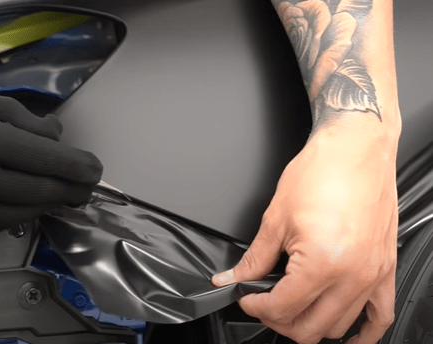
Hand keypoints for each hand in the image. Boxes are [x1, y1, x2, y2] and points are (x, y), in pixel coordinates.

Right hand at [0, 90, 101, 241]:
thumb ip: (14, 116)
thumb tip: (55, 135)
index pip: (49, 160)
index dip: (80, 168)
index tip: (95, 171)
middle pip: (45, 193)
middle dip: (73, 191)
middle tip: (85, 187)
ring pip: (25, 214)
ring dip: (45, 203)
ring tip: (52, 191)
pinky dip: (10, 213)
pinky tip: (7, 200)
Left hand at [212, 122, 397, 343]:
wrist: (356, 148)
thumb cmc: (322, 172)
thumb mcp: (276, 218)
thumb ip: (254, 258)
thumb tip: (234, 277)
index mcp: (323, 263)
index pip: (282, 308)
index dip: (256, 307)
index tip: (247, 297)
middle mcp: (353, 275)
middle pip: (310, 328)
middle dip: (278, 321)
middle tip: (264, 304)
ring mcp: (373, 275)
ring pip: (339, 327)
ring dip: (311, 325)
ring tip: (293, 308)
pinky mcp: (385, 269)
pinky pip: (380, 317)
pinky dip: (362, 332)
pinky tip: (346, 335)